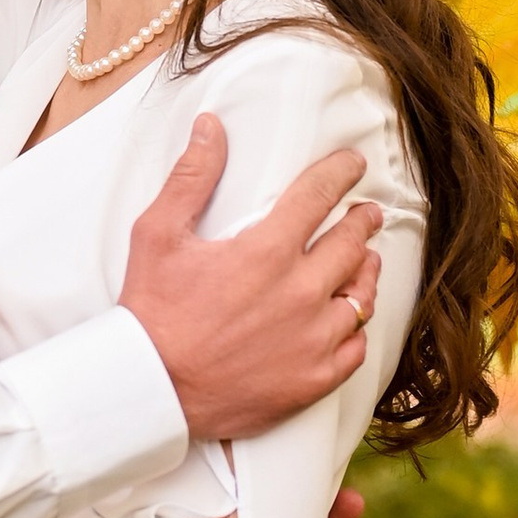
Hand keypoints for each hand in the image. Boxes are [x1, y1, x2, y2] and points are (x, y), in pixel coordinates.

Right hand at [120, 126, 382, 441]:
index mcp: (266, 251)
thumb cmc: (151, 312)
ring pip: (362, 296)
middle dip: (362, 221)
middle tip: (366, 213)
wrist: (152, 390)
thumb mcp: (158, 234)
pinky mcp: (312, 379)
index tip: (352, 165)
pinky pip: (355, 347)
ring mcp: (312, 339)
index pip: (319, 195)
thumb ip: (191, 178)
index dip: (340, 173)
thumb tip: (211, 127)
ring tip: (365, 262)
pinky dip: (355, 329)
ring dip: (366, 272)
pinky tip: (349, 321)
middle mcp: (300, 292)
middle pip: (351, 243)